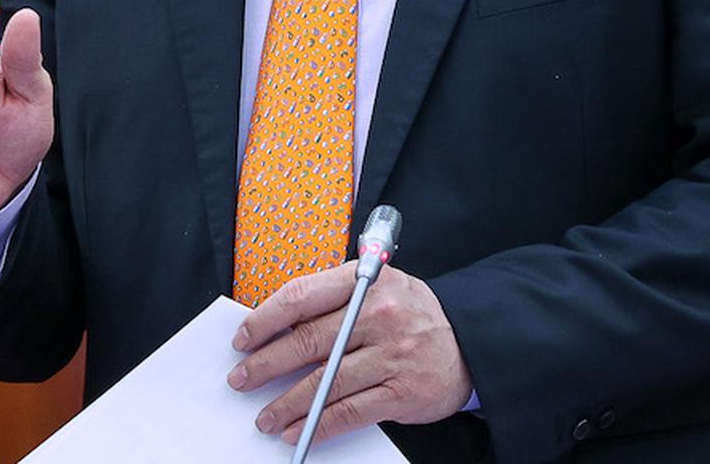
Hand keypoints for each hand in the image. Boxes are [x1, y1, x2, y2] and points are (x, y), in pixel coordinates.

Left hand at [227, 262, 469, 445]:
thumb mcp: (378, 285)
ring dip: (287, 403)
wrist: (468, 343)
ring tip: (264, 417)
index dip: (265, 319)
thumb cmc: (410, 312)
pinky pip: (350, 411)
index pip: (302, 296)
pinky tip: (297, 430)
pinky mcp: (401, 391)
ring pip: (325, 381)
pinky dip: (319, 424)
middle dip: (266, 363)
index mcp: (365, 280)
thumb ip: (333, 297)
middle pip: (307, 341)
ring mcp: (390, 354)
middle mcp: (377, 314)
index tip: (243, 337)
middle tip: (241, 378)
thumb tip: (278, 323)